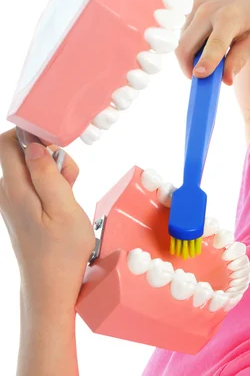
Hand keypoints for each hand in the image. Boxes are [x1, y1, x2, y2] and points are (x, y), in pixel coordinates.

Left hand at [0, 128, 94, 305]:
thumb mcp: (64, 209)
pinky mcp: (22, 211)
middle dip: (51, 156)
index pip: (8, 143)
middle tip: (70, 178)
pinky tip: (64, 205)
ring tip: (70, 195)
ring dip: (56, 174)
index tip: (57, 143)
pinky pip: (35, 186)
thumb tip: (34, 146)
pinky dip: (53, 188)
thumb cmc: (62, 251)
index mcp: (15, 189)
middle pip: (23, 154)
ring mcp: (13, 203)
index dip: (31, 134)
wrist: (51, 285)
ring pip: (32, 170)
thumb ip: (48, 175)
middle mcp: (8, 193)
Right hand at [175, 0, 249, 84]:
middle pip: (186, 45)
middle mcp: (209, 9)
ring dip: (189, 56)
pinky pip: (184, 31)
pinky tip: (205, 43)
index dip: (206, 61)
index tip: (198, 76)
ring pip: (182, 40)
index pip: (215, 43)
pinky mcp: (191, 3)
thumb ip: (239, 61)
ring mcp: (197, 4)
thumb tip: (226, 81)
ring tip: (207, 58)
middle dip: (187, 67)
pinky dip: (190, 43)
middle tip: (199, 79)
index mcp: (230, 18)